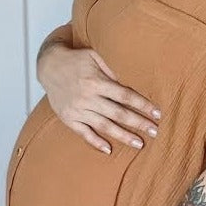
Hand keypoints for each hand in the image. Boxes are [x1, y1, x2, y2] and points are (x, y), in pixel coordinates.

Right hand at [37, 41, 160, 152]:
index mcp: (96, 81)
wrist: (48, 66)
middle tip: (155, 132)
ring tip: (139, 144)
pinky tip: (109, 150)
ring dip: (122, 136)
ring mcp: (77, 110)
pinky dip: (96, 142)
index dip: (142, 105)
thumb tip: (131, 79)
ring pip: (104, 126)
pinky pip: (84, 133)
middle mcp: (87, 97)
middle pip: (118, 113)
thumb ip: (112, 67)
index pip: (125, 96)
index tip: (157, 113)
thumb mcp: (95, 55)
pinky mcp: (68, 118)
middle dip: (138, 123)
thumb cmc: (76, 59)